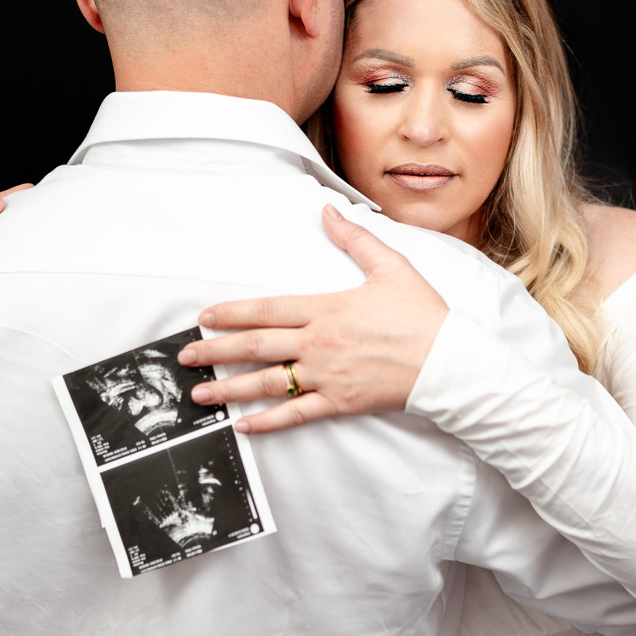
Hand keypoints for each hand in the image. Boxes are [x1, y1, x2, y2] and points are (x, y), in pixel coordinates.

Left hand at [178, 205, 449, 434]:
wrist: (450, 362)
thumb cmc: (423, 315)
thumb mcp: (391, 266)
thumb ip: (355, 238)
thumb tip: (327, 211)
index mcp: (326, 309)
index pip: (266, 309)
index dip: (231, 313)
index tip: (205, 317)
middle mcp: (318, 344)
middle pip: (255, 346)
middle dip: (215, 351)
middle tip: (185, 356)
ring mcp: (326, 376)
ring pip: (266, 383)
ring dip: (229, 388)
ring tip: (200, 394)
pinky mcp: (339, 402)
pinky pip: (294, 414)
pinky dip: (266, 421)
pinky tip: (242, 424)